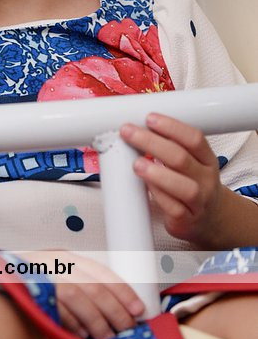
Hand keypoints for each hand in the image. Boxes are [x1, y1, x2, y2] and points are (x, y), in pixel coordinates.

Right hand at [20, 251, 143, 338]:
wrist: (0, 276)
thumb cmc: (33, 279)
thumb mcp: (60, 273)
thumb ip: (81, 283)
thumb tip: (115, 306)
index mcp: (67, 257)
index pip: (101, 271)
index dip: (122, 291)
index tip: (137, 308)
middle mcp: (56, 263)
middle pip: (93, 286)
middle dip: (114, 310)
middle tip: (126, 329)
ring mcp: (43, 276)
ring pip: (77, 296)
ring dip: (96, 321)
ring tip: (106, 337)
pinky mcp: (31, 291)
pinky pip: (56, 307)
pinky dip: (72, 323)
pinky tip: (81, 334)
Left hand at [120, 113, 225, 245]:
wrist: (210, 219)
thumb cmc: (192, 184)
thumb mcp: (190, 162)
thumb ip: (169, 147)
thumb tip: (137, 127)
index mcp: (207, 159)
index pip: (194, 138)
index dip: (171, 126)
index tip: (149, 118)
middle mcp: (206, 179)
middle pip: (181, 158)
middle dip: (152, 143)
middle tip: (129, 133)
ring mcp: (199, 201)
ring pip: (183, 187)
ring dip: (157, 174)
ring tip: (136, 164)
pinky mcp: (187, 221)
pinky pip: (174, 209)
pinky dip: (158, 195)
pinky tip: (145, 185)